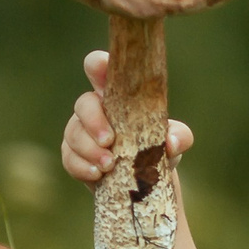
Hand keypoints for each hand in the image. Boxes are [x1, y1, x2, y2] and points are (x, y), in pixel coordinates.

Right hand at [59, 50, 193, 187]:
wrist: (143, 183)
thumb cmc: (155, 151)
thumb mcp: (173, 144)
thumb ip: (179, 137)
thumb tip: (171, 143)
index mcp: (116, 95)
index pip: (99, 70)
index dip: (97, 64)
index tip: (100, 66)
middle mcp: (95, 110)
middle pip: (83, 103)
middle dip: (94, 120)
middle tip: (109, 140)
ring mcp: (80, 132)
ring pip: (74, 133)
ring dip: (90, 149)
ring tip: (108, 165)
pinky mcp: (74, 156)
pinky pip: (69, 158)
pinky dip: (82, 167)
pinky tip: (97, 175)